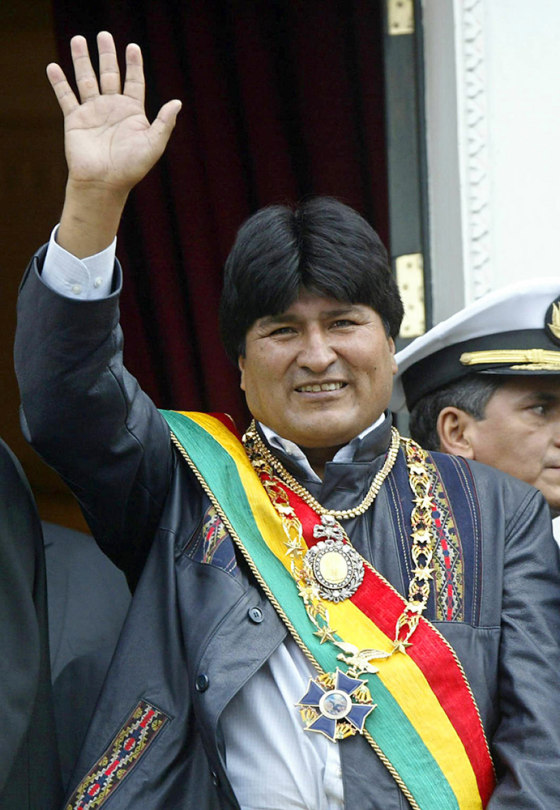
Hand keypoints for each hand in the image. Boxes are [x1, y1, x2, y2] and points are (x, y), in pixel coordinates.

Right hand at [48, 31, 180, 194]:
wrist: (104, 183)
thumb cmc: (131, 168)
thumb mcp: (154, 145)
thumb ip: (165, 123)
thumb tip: (177, 102)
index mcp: (132, 112)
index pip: (134, 82)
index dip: (134, 65)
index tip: (133, 47)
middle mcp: (112, 108)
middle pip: (110, 74)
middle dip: (107, 54)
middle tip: (104, 35)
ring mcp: (93, 112)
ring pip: (86, 79)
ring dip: (82, 60)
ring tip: (78, 39)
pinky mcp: (75, 120)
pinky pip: (66, 97)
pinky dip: (59, 82)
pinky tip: (53, 67)